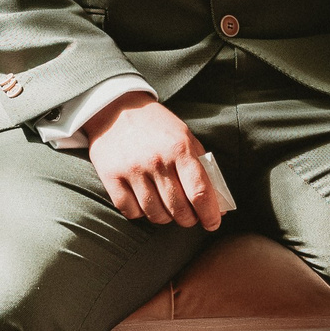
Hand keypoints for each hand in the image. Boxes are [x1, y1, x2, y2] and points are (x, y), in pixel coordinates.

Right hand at [82, 92, 223, 229]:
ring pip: (155, 214)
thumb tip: (218, 203)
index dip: (210, 214)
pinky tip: (144, 201)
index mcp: (179, 148)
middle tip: (189, 216)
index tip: (213, 223)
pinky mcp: (112, 178)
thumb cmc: (157, 125)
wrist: (117, 107)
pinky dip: (140, 213)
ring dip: (165, 217)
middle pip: (179, 209)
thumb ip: (202, 167)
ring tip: (167, 208)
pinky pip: (131, 211)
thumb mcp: (185, 136)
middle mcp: (157, 160)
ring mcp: (133, 170)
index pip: (200, 192)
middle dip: (189, 219)